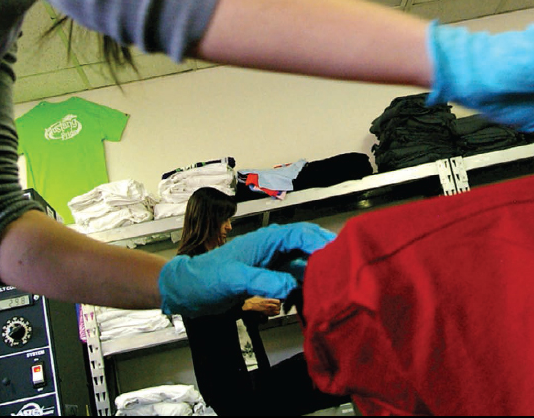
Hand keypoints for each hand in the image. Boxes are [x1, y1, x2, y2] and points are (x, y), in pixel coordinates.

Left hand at [159, 222, 334, 316]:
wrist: (190, 291)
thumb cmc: (207, 278)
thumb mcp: (234, 279)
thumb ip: (262, 281)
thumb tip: (290, 287)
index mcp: (267, 239)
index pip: (301, 233)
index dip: (321, 242)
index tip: (338, 254)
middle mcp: (274, 248)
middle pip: (307, 246)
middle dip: (325, 255)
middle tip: (343, 270)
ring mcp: (273, 263)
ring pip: (303, 264)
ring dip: (315, 274)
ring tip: (329, 287)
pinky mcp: (270, 278)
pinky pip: (294, 279)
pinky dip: (303, 287)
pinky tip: (308, 299)